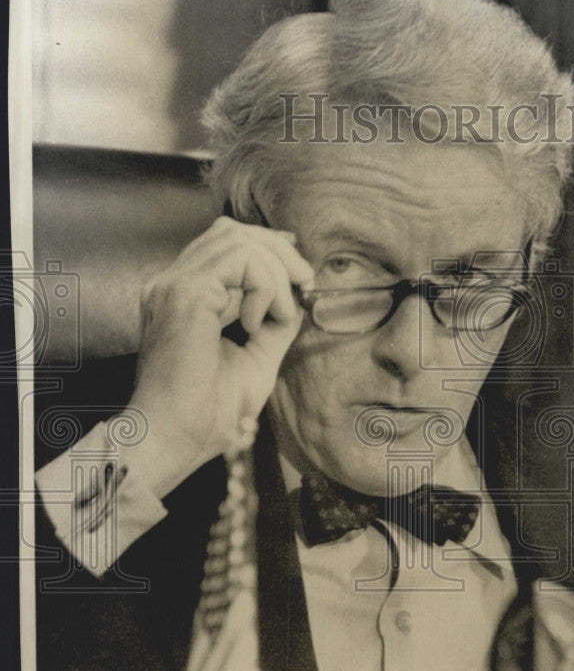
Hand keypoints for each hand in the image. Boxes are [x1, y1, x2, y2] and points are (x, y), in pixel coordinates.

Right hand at [125, 216, 313, 491]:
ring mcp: (174, 284)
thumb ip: (275, 324)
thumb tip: (298, 298)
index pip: (225, 244)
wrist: (177, 438)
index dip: (269, 250)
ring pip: (239, 240)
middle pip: (233, 232)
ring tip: (275, 318)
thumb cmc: (208, 412)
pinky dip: (265, 287)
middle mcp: (172, 283)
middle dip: (279, 254)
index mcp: (182, 296)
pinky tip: (259, 323)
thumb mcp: (256, 358)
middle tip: (303, 288)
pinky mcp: (186, 293)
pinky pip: (241, 261)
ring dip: (275, 274)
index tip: (299, 279)